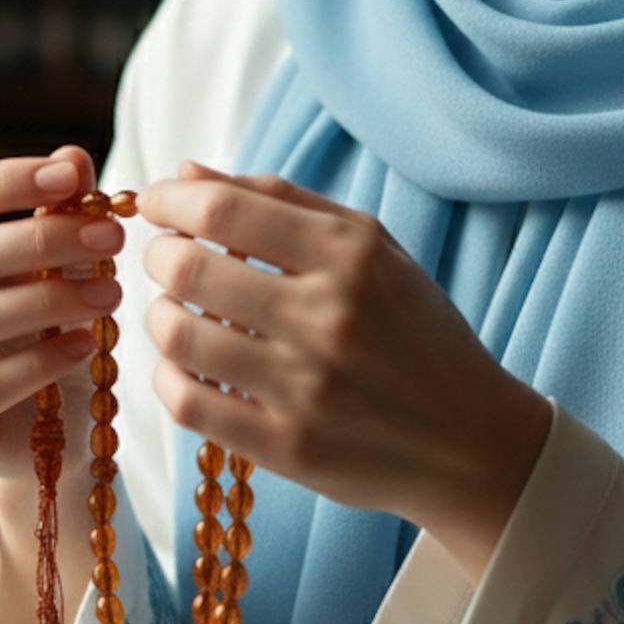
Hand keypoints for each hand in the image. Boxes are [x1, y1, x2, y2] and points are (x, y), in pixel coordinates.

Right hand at [0, 144, 125, 482]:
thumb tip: (73, 157)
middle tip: (112, 237)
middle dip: (40, 240)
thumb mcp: (59, 264)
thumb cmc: (45, 327)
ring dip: (47, 300)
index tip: (72, 178)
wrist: (49, 427)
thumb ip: (59, 211)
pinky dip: (39, 361)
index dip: (2, 181)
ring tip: (111, 296)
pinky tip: (85, 345)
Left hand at [135, 162, 549, 578]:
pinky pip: (189, 405)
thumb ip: (279, 201)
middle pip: (189, 270)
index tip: (154, 204)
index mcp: (349, 255)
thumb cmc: (413, 329)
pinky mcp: (289, 448)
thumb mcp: (370, 247)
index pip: (223, 211)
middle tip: (165, 258)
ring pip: (179, 338)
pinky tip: (186, 367)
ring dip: (159, 316)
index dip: (168, 202)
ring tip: (176, 312)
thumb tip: (185, 175)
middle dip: (158, 256)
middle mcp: (328, 317)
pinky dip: (168, 378)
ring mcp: (307, 388)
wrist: (469, 440)